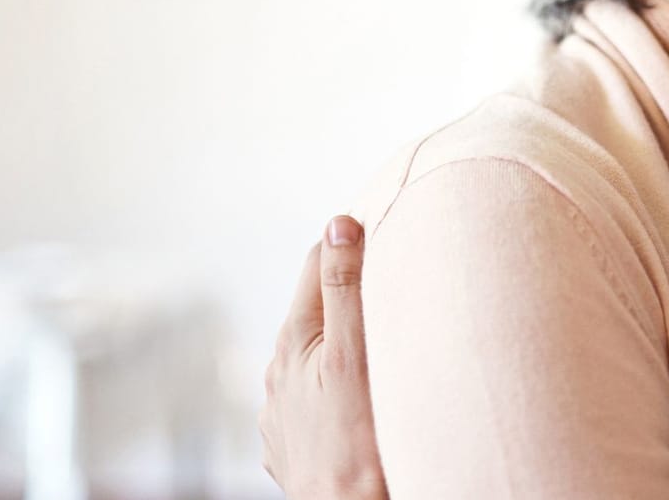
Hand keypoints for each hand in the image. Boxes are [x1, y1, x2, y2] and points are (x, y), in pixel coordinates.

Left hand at [261, 215, 387, 498]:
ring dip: (339, 350)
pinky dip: (333, 393)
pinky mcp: (288, 444)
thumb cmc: (361, 445)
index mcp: (293, 339)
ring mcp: (279, 411)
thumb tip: (338, 223)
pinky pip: (312, 401)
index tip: (385, 238)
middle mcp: (277, 371)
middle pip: (315, 311)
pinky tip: (356, 407)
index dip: (350, 244)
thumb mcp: (357, 355)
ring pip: (313, 359)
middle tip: (391, 298)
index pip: (317, 261)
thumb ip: (346, 288)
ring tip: (377, 359)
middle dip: (349, 299)